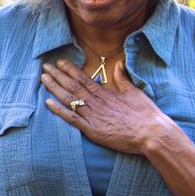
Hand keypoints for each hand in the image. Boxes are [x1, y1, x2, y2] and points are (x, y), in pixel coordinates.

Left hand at [40, 59, 170, 154]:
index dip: (70, 69)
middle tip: (45, 66)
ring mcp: (93, 116)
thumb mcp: (135, 92)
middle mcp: (96, 102)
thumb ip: (123, 78)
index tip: (59, 62)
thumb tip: (119, 63)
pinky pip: (72, 118)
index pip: (84, 78)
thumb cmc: (146, 114)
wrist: (151, 133)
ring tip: (43, 79)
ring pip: (69, 99)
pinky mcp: (92, 130)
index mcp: (106, 93)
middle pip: (72, 86)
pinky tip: (48, 102)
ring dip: (55, 88)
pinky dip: (59, 110)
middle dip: (57, 75)